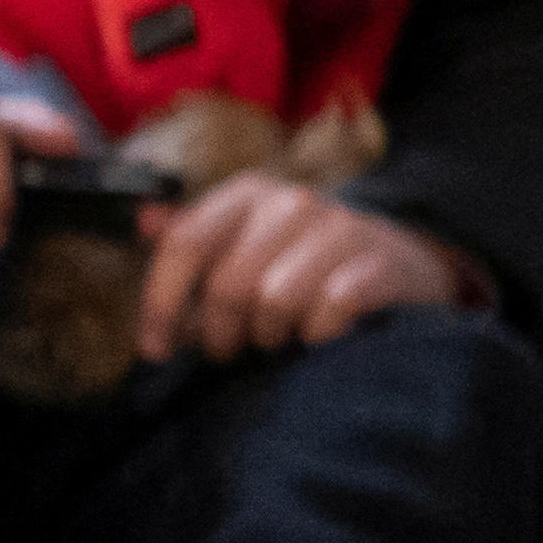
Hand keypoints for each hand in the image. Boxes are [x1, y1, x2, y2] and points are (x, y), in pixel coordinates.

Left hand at [133, 177, 476, 363]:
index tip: (155, 349)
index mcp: (247, 193)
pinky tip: (318, 333)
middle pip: (227, 283)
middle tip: (226, 347)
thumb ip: (191, 238)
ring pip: (275, 300)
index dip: (161, 301)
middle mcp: (292, 202)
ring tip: (274, 336)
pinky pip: (328, 310)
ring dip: (269, 334)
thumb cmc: (302, 259)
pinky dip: (317, 333)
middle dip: (218, 330)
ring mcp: (340, 228)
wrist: (399, 260)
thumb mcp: (243, 240)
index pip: (185, 241)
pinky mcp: (378, 263)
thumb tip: (142, 219)